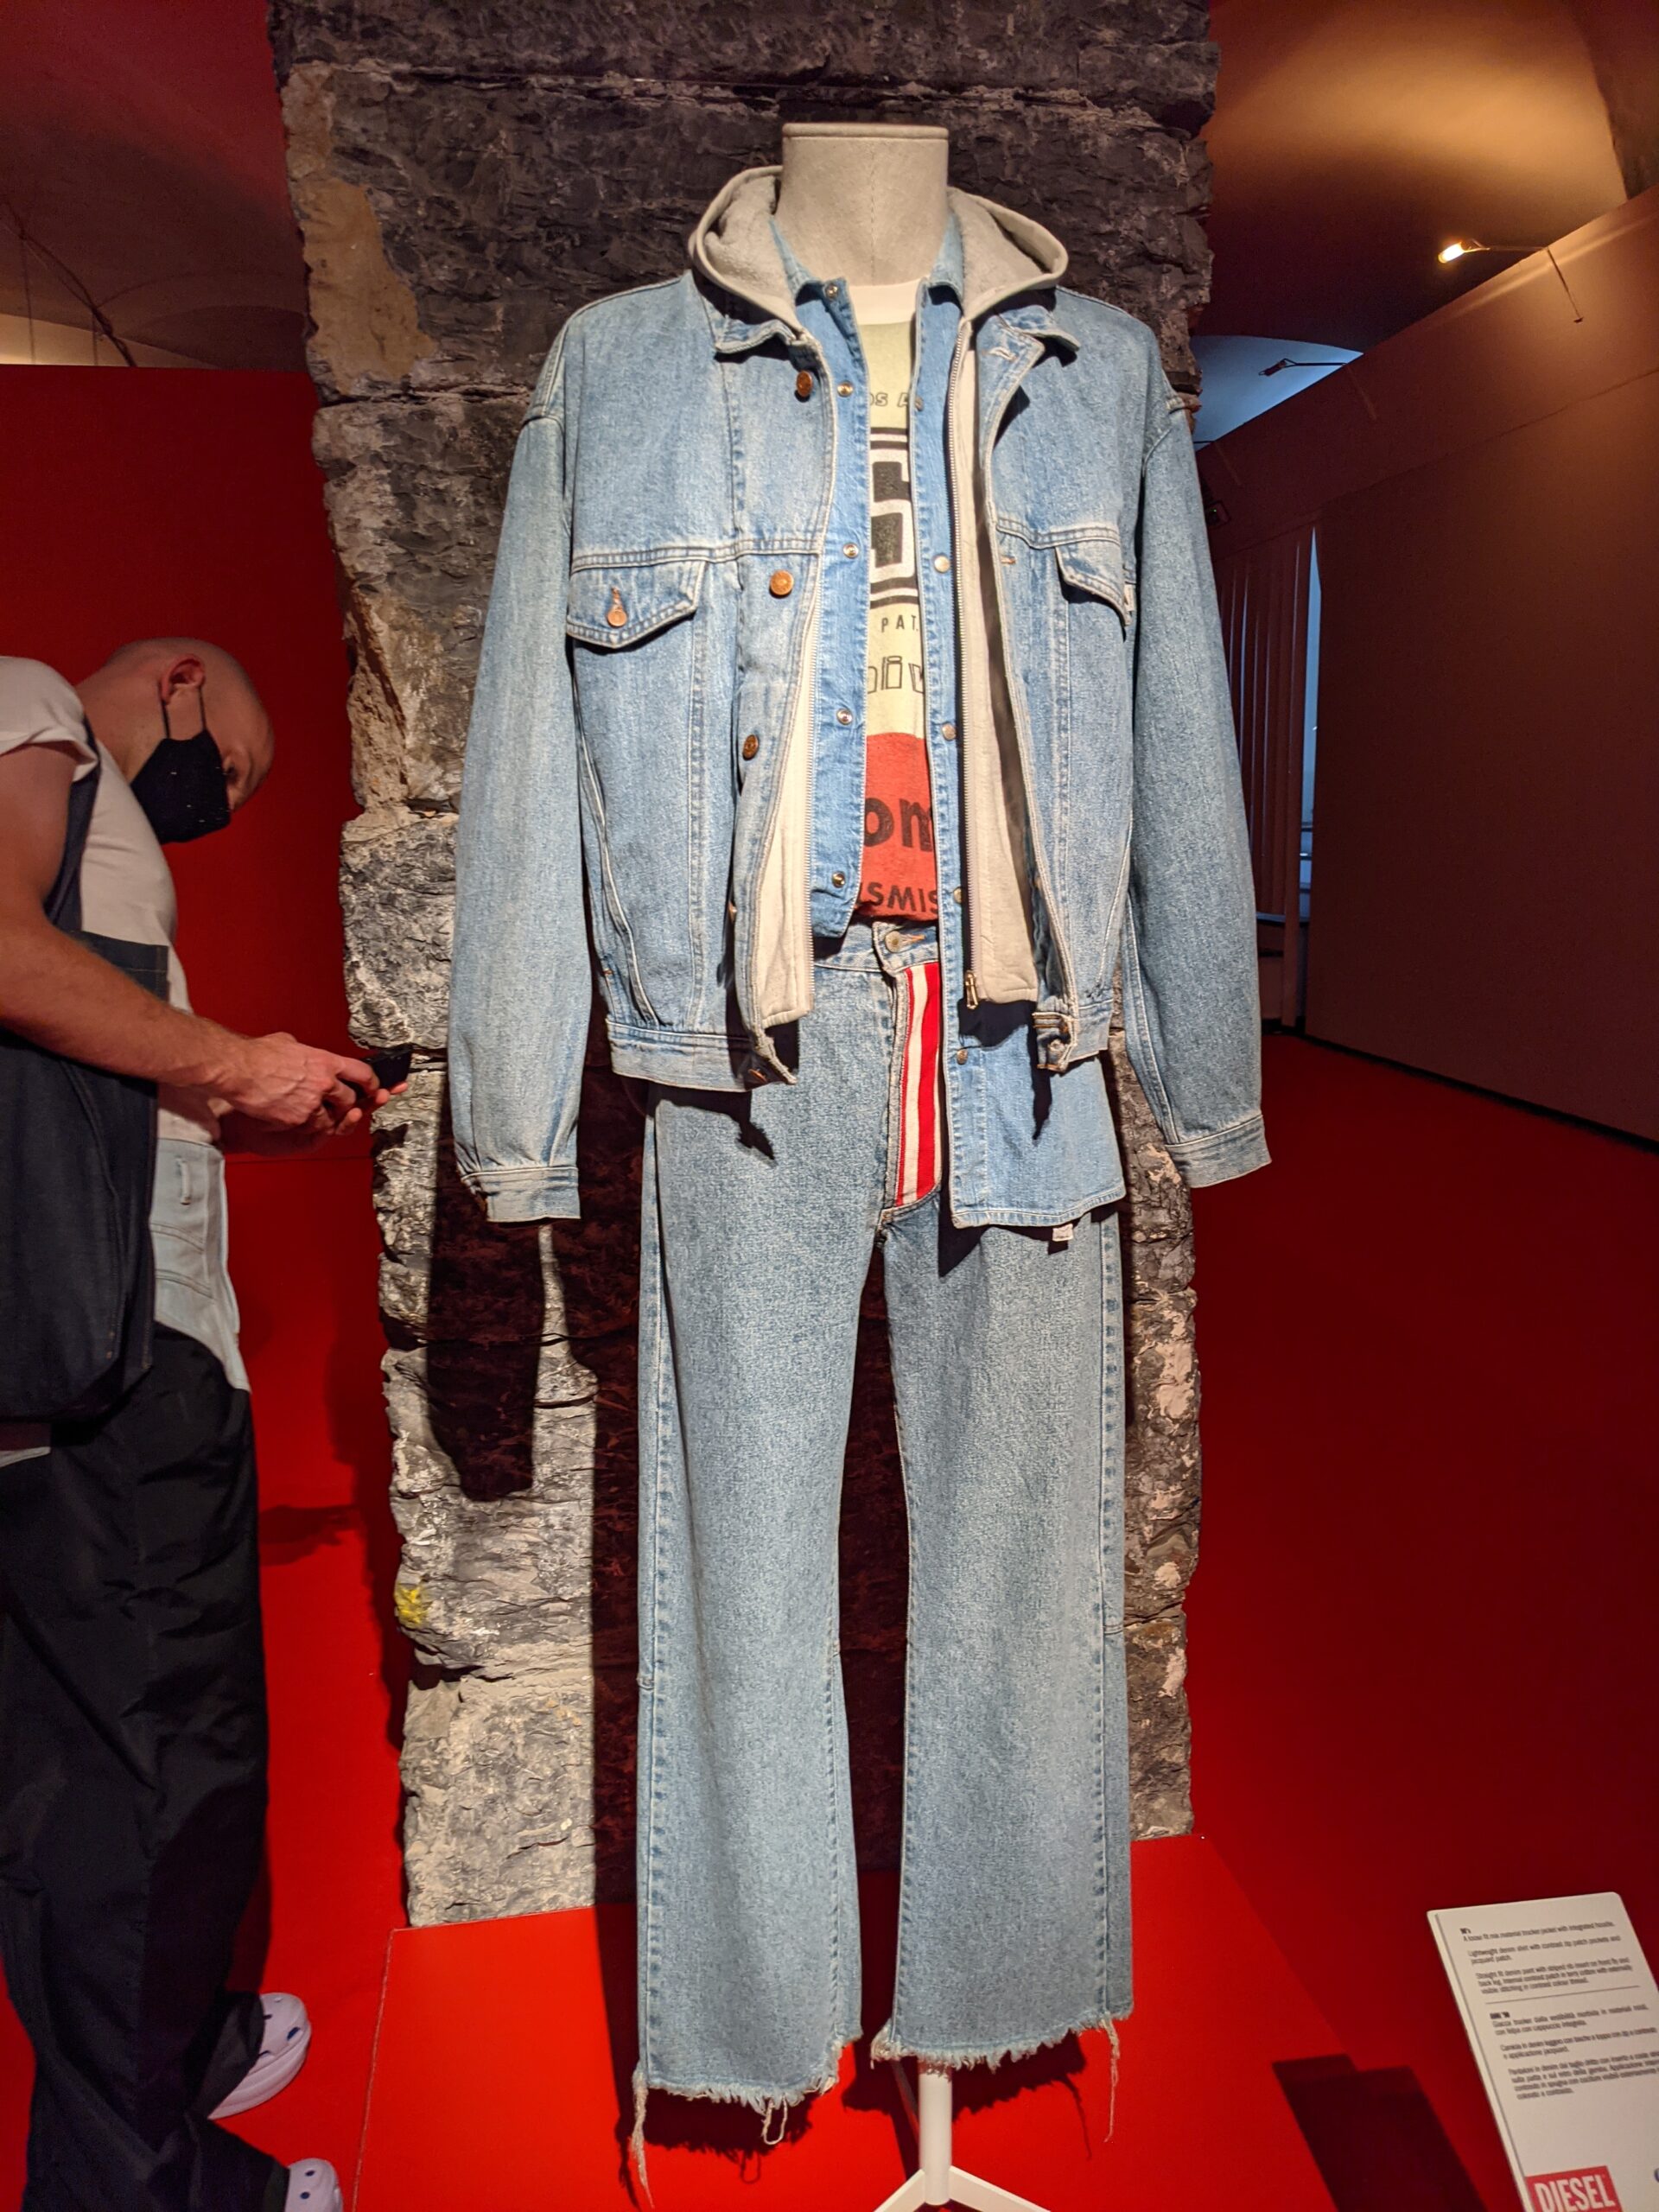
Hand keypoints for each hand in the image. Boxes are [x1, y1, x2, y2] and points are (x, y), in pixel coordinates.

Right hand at [216, 1031, 385, 1130]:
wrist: (239, 1069)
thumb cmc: (258, 1054)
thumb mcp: (289, 1043)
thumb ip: (305, 1052)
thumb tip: (305, 1053)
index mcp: (326, 1061)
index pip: (362, 1073)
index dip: (372, 1083)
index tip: (374, 1088)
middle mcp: (324, 1082)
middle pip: (351, 1100)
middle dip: (349, 1105)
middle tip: (343, 1106)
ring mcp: (312, 1103)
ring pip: (333, 1118)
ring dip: (327, 1118)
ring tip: (313, 1112)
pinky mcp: (298, 1120)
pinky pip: (312, 1128)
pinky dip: (308, 1126)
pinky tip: (298, 1119)